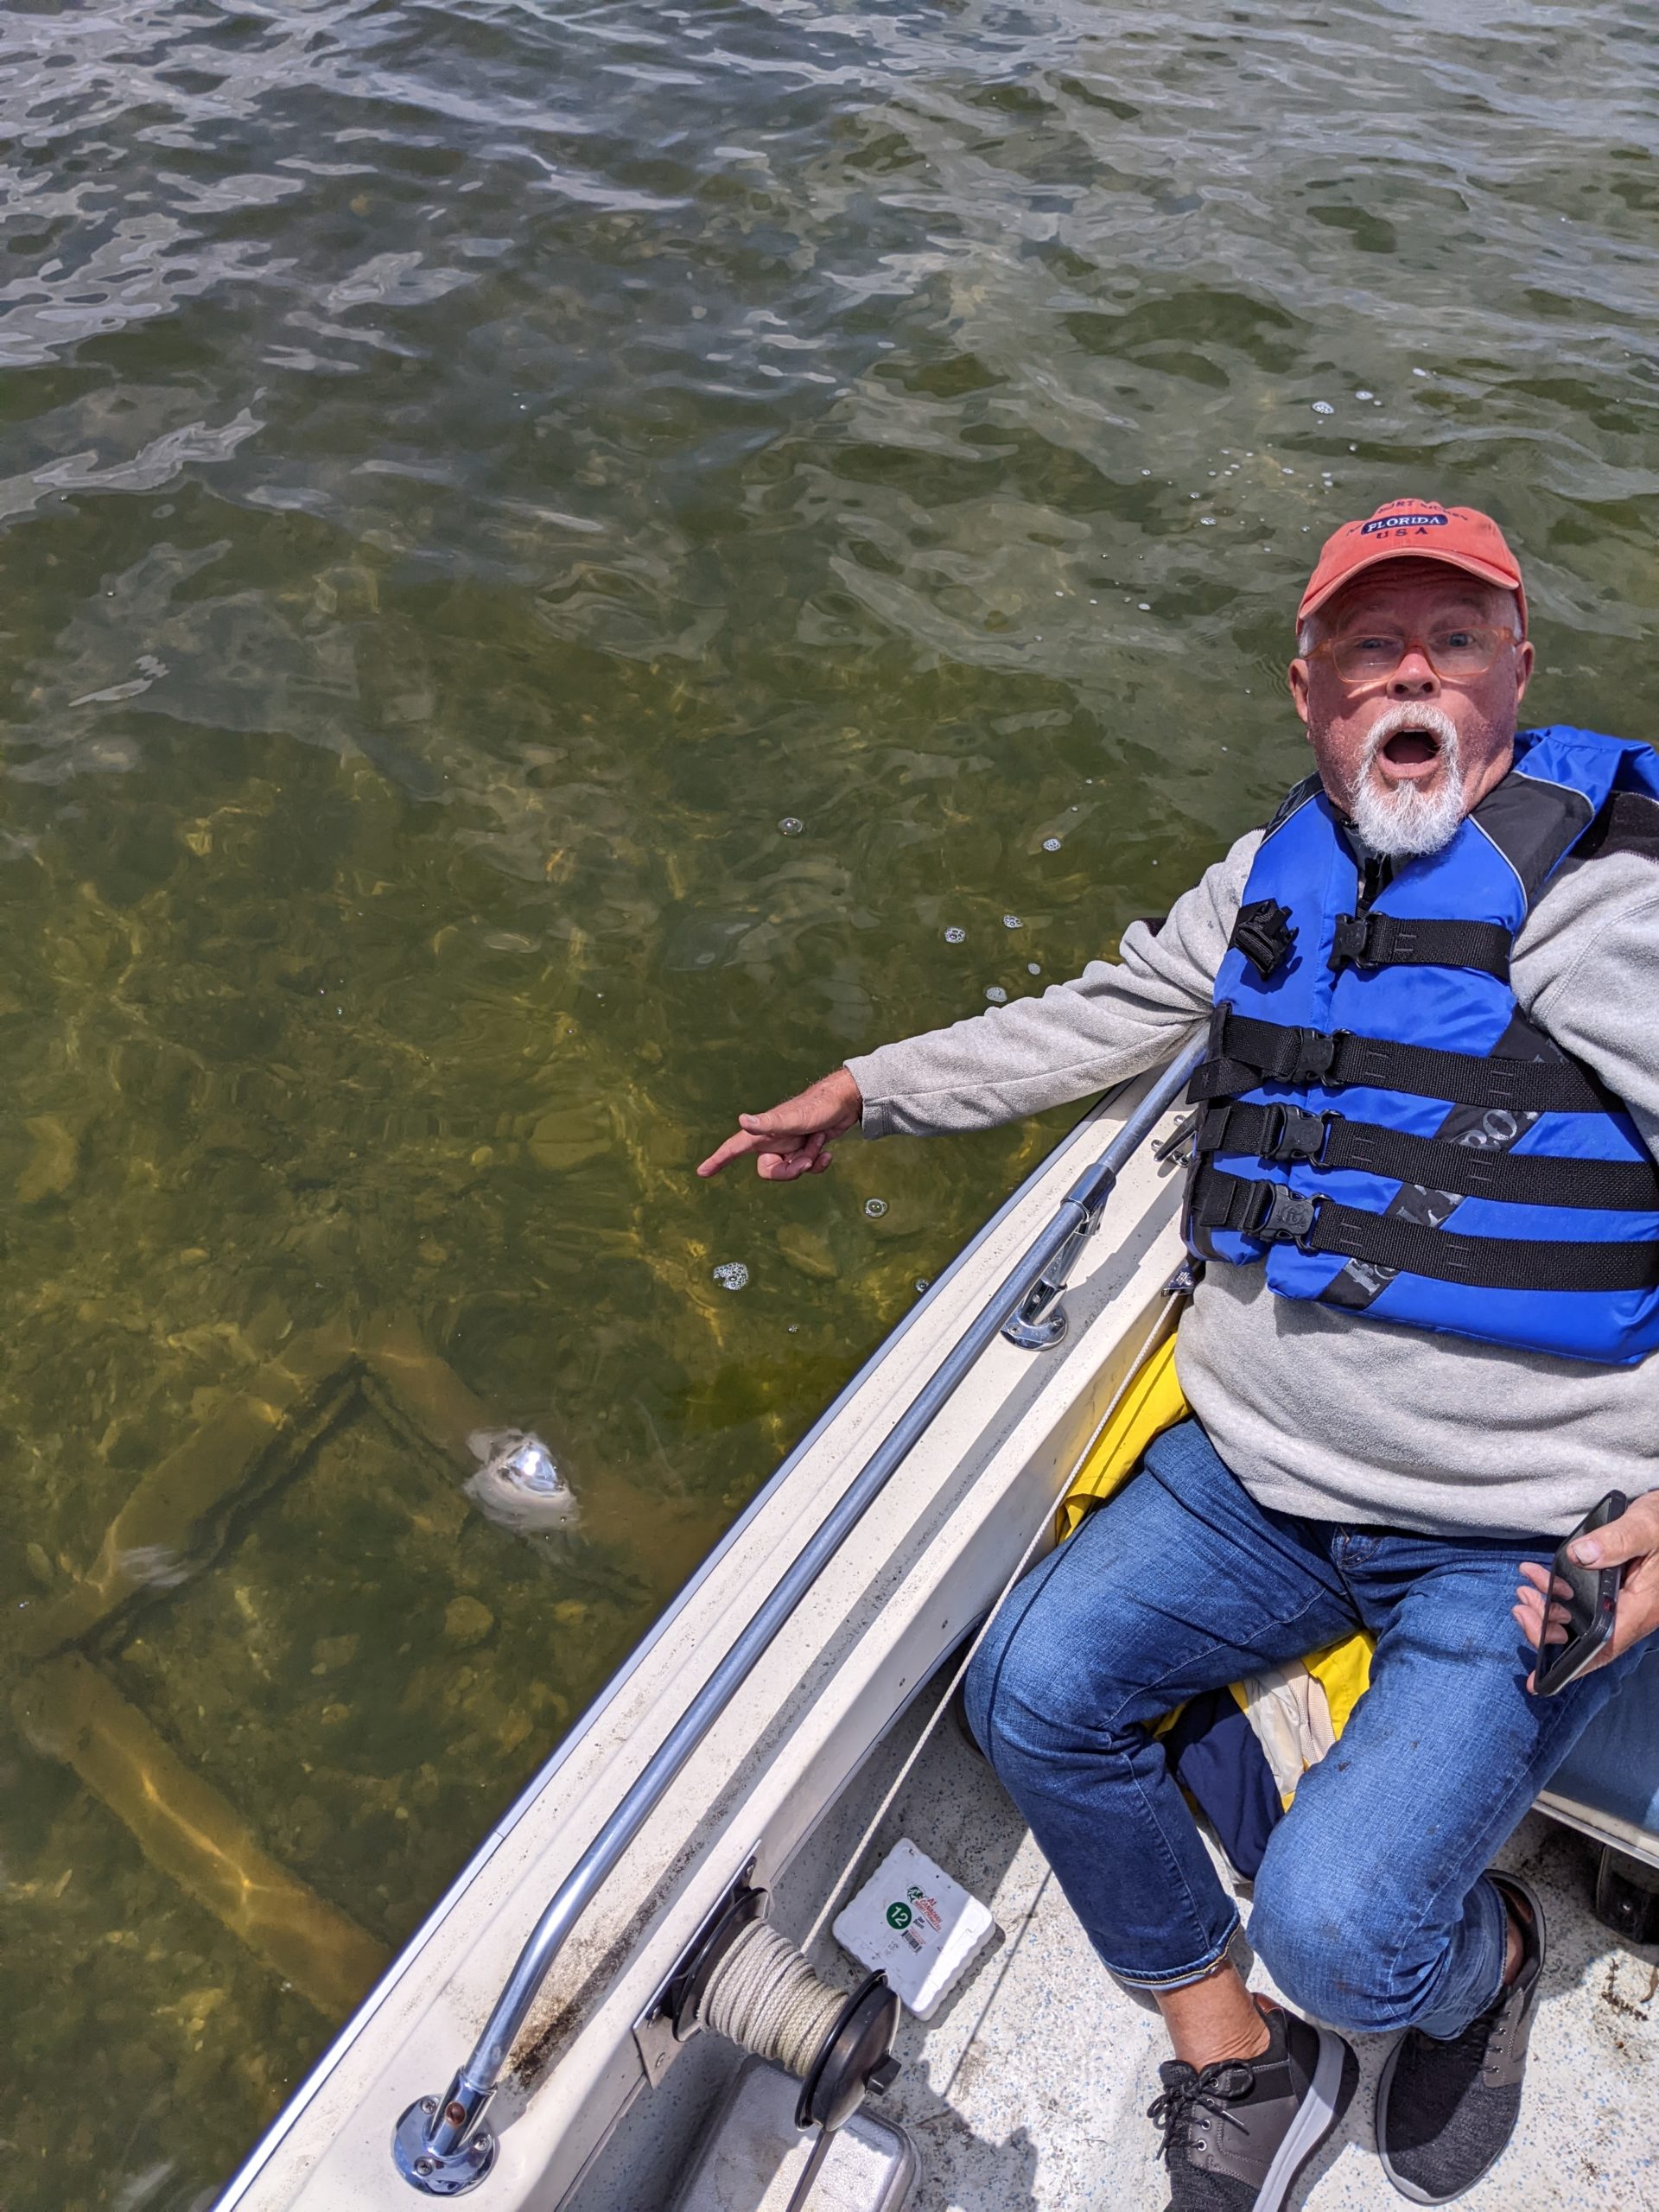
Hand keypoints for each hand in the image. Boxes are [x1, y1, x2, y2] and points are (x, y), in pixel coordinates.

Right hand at [695, 1068, 861, 1180]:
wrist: (846, 1101)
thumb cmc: (818, 1106)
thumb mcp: (793, 1118)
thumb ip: (768, 1123)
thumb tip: (742, 1120)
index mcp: (763, 1133)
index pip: (733, 1148)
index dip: (718, 1160)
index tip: (702, 1172)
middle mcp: (773, 1139)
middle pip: (768, 1170)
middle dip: (789, 1170)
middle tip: (806, 1159)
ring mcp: (789, 1144)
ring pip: (790, 1170)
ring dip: (808, 1161)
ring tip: (818, 1142)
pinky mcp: (804, 1147)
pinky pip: (805, 1167)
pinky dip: (817, 1163)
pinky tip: (827, 1153)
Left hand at [1514, 1490, 1658, 1691]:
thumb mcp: (1646, 1527)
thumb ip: (1616, 1540)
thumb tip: (1581, 1556)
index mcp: (1643, 1607)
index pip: (1603, 1648)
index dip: (1572, 1668)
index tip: (1538, 1679)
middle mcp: (1634, 1612)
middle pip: (1585, 1638)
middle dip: (1546, 1627)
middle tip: (1521, 1605)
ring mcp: (1626, 1604)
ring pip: (1581, 1621)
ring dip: (1548, 1609)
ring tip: (1525, 1589)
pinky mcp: (1619, 1592)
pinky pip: (1585, 1604)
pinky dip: (1559, 1594)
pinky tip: (1540, 1578)